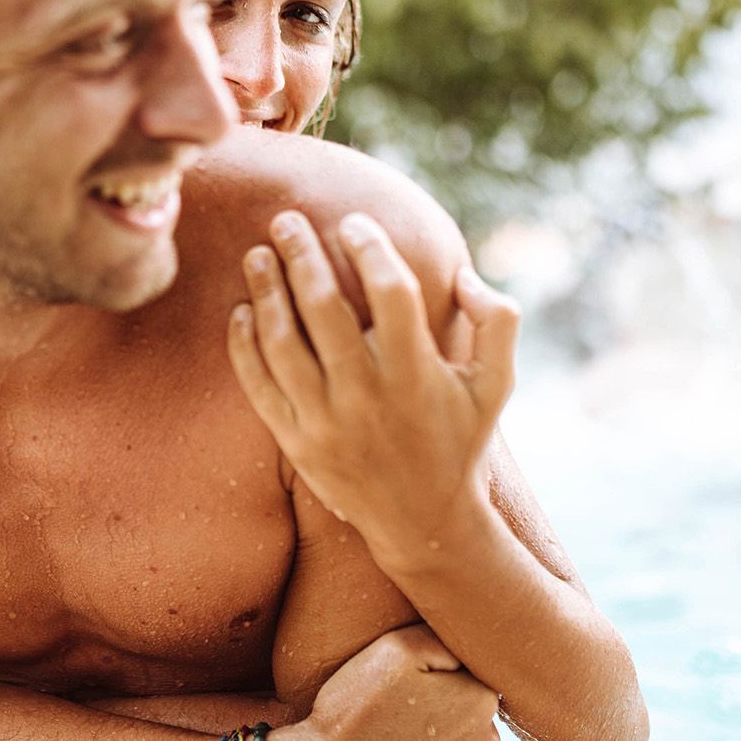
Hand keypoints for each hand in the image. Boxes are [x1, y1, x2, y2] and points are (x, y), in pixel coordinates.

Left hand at [226, 210, 519, 555]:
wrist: (423, 521)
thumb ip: (498, 323)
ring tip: (257, 254)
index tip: (354, 221)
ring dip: (266, 290)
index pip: (389, 291)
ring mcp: (325, 420)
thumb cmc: (459, 440)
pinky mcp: (295, 441)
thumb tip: (464, 273)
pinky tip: (242, 311)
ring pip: (282, 341)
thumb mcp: (497, 385)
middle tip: (286, 219)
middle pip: (324, 307)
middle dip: (302, 254)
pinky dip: (244, 344)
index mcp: (416, 372)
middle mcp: (366, 394)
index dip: (370, 248)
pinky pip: (258, 384)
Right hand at [269, 625, 500, 740]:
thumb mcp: (394, 649)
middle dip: (441, 693)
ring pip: (460, 731)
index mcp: (481, 699)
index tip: (407, 673)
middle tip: (397, 697)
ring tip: (395, 725)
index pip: (471, 664)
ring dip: (437, 725)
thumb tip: (462, 637)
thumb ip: (438, 636)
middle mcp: (489, 740)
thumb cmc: (357, 710)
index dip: (436, 663)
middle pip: (468, 698)